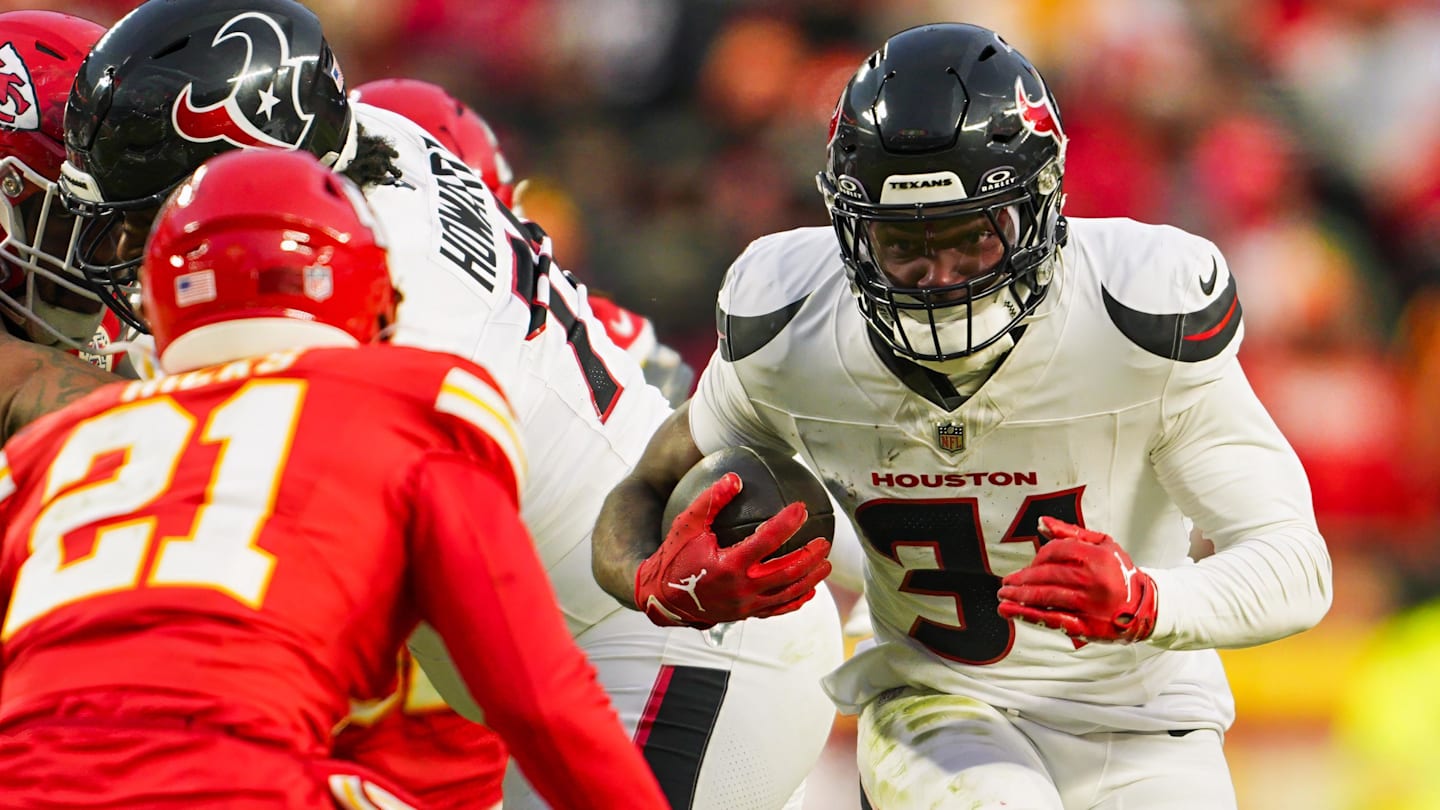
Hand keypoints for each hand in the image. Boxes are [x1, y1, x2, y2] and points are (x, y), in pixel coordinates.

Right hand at [634, 473, 832, 628]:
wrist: (662, 597)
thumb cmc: (675, 557)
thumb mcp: (687, 524)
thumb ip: (711, 500)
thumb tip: (735, 478)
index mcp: (729, 564)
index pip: (767, 540)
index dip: (787, 523)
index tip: (801, 508)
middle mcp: (741, 587)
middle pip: (787, 571)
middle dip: (810, 556)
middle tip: (824, 541)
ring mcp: (745, 604)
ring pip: (787, 593)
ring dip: (810, 578)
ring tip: (826, 565)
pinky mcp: (745, 614)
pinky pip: (776, 610)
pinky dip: (795, 601)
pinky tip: (808, 592)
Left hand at [996, 517, 1156, 642]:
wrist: (1146, 607)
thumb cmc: (1119, 573)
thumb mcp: (1103, 545)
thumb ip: (1071, 533)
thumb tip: (1041, 522)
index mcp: (1097, 557)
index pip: (1055, 552)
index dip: (1037, 558)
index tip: (1029, 565)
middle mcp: (1093, 581)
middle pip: (1046, 575)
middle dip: (1021, 578)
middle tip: (1006, 582)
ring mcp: (1090, 605)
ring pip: (1045, 597)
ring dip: (1018, 595)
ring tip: (1003, 595)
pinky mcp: (1087, 626)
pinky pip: (1051, 619)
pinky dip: (1027, 615)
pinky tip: (1009, 610)